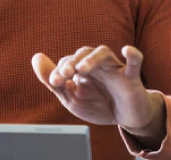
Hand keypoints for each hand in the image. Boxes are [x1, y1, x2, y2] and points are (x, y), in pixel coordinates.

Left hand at [32, 45, 165, 147]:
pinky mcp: (132, 78)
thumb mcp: (72, 99)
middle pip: (84, 52)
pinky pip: (135, 62)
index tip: (54, 83)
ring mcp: (115, 69)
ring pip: (103, 53)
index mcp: (82, 69)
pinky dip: (133, 55)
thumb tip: (36, 58)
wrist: (125, 119)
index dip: (58, 70)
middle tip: (64, 73)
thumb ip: (54, 82)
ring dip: (91, 59)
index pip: (67, 62)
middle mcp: (97, 65)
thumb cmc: (99, 105)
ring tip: (82, 69)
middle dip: (72, 62)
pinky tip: (127, 50)